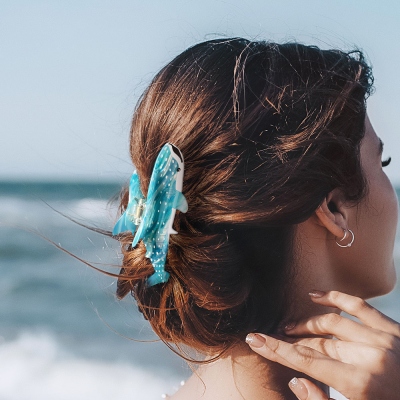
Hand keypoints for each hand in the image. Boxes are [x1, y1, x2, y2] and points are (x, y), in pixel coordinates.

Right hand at [246, 290, 399, 399]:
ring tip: (291, 327)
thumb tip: (296, 380)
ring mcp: (382, 338)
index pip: (305, 360)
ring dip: (307, 323)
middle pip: (317, 343)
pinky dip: (336, 298)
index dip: (276, 349)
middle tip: (274, 339)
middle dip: (290, 341)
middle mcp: (368, 355)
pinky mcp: (393, 329)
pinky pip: (359, 305)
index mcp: (359, 383)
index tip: (254, 338)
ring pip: (332, 322)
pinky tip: (317, 296)